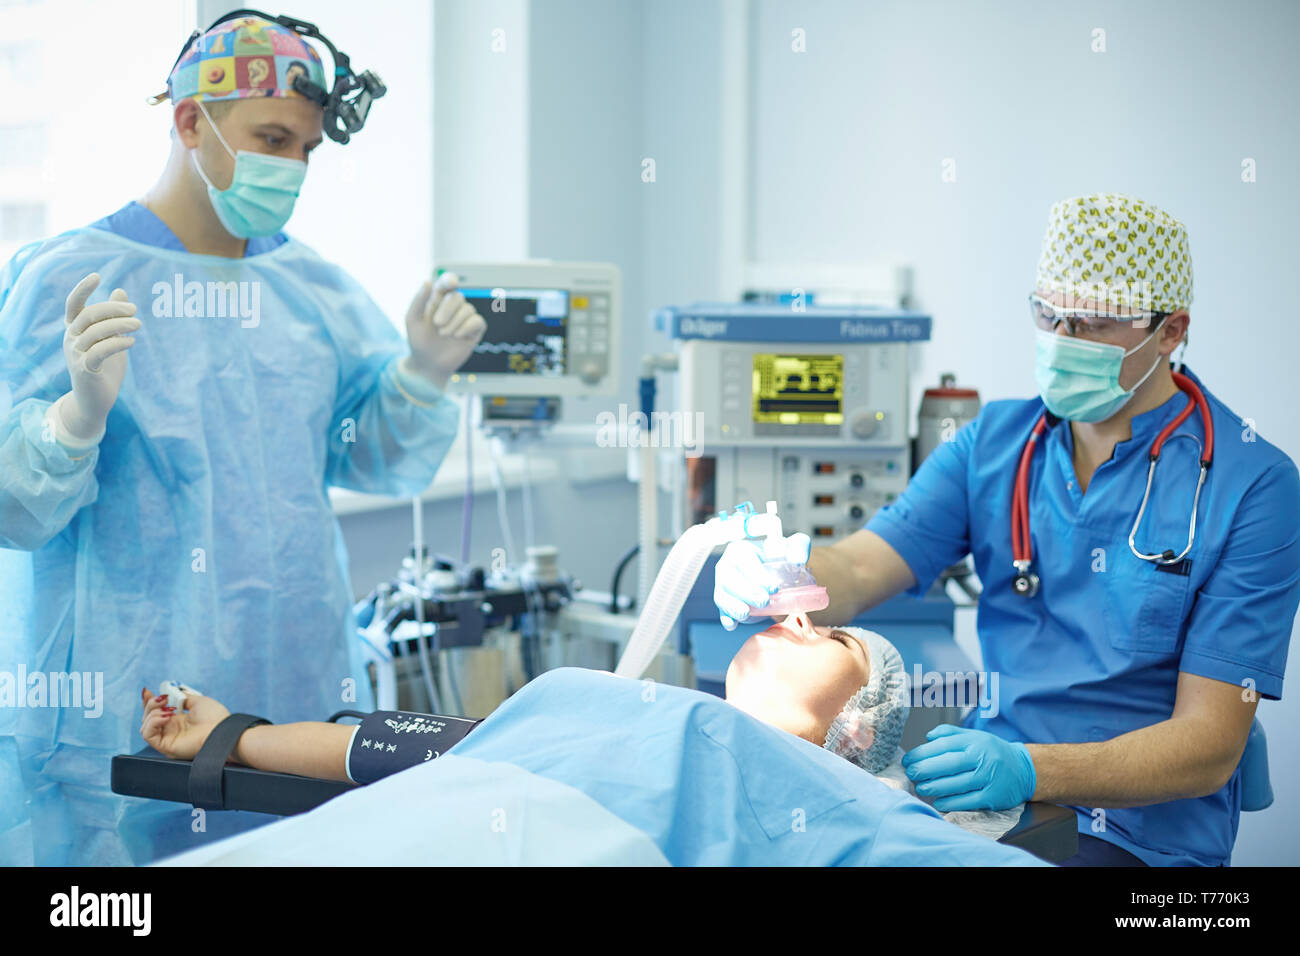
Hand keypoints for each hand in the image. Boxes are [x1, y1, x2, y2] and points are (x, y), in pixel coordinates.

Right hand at [60, 274, 140, 439]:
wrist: (95, 400)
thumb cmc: (104, 367)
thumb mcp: (110, 338)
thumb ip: (113, 317)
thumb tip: (120, 291)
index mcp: (75, 330)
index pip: (74, 305)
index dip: (82, 289)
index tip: (97, 276)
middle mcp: (71, 339)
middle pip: (88, 315)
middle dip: (112, 309)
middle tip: (135, 310)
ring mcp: (76, 355)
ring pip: (95, 332)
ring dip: (120, 325)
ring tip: (139, 325)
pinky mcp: (85, 370)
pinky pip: (100, 351)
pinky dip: (117, 343)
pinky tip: (131, 342)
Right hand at [140, 685, 229, 760]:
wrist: (222, 730)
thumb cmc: (216, 718)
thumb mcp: (198, 702)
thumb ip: (183, 698)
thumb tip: (173, 693)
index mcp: (178, 722)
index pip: (156, 712)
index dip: (149, 702)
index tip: (148, 691)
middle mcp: (171, 731)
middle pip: (147, 718)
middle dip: (150, 704)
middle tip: (164, 698)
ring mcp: (167, 739)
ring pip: (145, 726)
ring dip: (152, 712)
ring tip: (169, 709)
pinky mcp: (166, 746)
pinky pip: (147, 735)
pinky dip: (153, 722)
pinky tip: (166, 717)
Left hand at [403, 273, 485, 389]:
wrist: (428, 364)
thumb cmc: (418, 341)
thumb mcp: (412, 319)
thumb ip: (419, 300)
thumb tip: (427, 281)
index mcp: (437, 300)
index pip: (446, 283)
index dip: (450, 280)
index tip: (452, 283)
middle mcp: (452, 307)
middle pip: (458, 296)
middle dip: (448, 309)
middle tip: (437, 324)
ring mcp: (464, 319)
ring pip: (468, 309)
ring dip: (455, 322)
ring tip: (443, 335)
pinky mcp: (474, 331)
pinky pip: (478, 321)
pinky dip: (467, 327)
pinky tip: (457, 336)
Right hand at [714, 532, 811, 630]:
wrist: (770, 574)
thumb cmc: (777, 559)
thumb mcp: (790, 548)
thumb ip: (798, 547)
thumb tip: (798, 560)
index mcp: (740, 550)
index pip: (744, 562)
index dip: (758, 575)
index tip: (774, 588)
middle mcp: (727, 566)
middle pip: (729, 579)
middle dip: (746, 592)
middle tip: (764, 602)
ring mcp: (722, 585)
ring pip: (722, 596)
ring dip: (733, 607)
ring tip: (745, 614)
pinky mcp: (725, 602)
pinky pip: (721, 611)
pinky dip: (726, 618)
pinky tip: (733, 624)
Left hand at [902, 725, 1036, 810]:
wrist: (1024, 769)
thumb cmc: (993, 752)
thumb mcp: (975, 736)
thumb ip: (951, 734)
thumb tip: (928, 737)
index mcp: (974, 742)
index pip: (943, 746)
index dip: (922, 753)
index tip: (908, 760)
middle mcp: (981, 758)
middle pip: (948, 764)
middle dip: (925, 770)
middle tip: (911, 774)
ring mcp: (988, 778)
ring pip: (956, 784)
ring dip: (934, 787)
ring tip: (920, 788)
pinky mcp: (993, 796)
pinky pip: (968, 801)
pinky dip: (951, 803)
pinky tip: (938, 802)